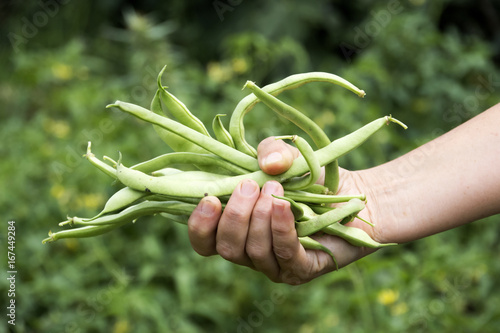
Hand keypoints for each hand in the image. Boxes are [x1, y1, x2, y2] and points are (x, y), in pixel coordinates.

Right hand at [188, 137, 382, 283]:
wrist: (352, 194)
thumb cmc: (310, 179)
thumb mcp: (284, 157)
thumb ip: (270, 151)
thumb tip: (267, 165)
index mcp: (237, 229)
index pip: (205, 242)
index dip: (200, 225)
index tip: (209, 198)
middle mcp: (251, 252)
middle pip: (227, 248)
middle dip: (235, 215)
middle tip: (251, 185)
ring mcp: (275, 265)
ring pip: (253, 252)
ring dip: (260, 217)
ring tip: (276, 190)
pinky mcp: (300, 270)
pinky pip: (283, 254)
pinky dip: (280, 227)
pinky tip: (284, 205)